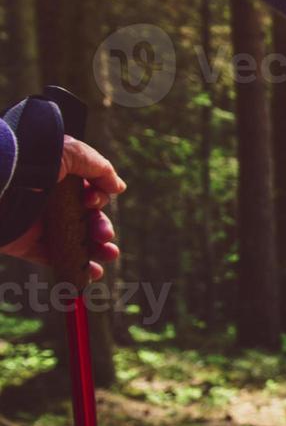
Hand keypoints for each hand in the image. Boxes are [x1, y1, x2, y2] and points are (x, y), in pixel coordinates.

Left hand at [1, 137, 124, 281]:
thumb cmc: (31, 160)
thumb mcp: (71, 152)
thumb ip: (99, 167)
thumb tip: (118, 187)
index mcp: (59, 178)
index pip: (88, 192)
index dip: (98, 198)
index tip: (91, 200)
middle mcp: (50, 200)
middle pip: (86, 218)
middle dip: (102, 227)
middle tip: (104, 234)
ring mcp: (38, 223)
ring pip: (75, 240)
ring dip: (97, 249)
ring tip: (110, 254)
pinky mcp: (26, 243)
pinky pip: (54, 259)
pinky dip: (76, 268)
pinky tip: (93, 273)